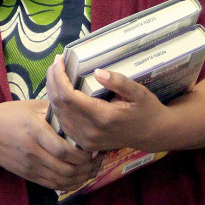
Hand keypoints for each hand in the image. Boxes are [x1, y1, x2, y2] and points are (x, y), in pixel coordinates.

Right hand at [0, 98, 103, 190]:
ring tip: (93, 169)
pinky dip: (70, 184)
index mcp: (35, 131)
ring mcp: (30, 166)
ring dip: (82, 177)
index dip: (84, 154)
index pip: (65, 150)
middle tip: (100, 160)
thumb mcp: (31, 106)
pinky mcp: (28, 175)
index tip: (95, 148)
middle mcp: (33, 151)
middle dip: (88, 167)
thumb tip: (79, 110)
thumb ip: (55, 110)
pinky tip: (79, 177)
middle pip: (67, 168)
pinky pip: (53, 185)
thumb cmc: (9, 115)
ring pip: (63, 180)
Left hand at [45, 56, 168, 153]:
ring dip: (53, 92)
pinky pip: (63, 123)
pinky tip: (60, 92)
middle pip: (59, 104)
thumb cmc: (146, 109)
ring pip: (58, 114)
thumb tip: (97, 72)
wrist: (152, 134)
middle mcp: (90, 131)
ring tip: (55, 74)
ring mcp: (86, 140)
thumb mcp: (138, 92)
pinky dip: (58, 106)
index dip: (58, 77)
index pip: (68, 96)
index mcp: (102, 117)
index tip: (58, 60)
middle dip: (52, 81)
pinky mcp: (84, 144)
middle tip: (55, 63)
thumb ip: (119, 82)